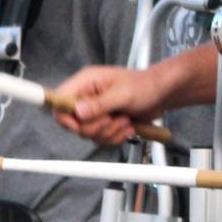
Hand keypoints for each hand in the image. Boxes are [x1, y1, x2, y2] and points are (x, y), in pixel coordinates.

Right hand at [52, 65, 166, 146]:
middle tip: (113, 119)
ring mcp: (95, 111)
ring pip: (88, 134)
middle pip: (73, 123)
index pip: (60, 101)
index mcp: (86, 82)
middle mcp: (87, 97)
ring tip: (125, 120)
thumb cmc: (145, 86)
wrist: (161, 95)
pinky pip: (100, 139)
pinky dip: (115, 137)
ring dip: (109, 132)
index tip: (80, 124)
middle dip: (95, 127)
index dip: (66, 116)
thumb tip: (78, 111)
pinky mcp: (103, 123)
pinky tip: (128, 127)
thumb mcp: (123, 94)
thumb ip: (100, 104)